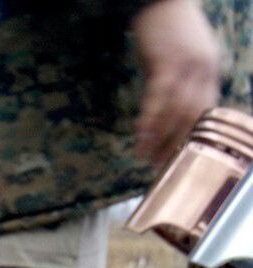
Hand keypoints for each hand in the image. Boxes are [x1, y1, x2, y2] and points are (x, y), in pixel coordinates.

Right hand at [131, 0, 219, 166]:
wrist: (159, 0)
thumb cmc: (168, 30)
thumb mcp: (185, 58)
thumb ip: (185, 84)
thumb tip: (173, 115)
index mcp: (211, 70)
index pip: (206, 112)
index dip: (192, 138)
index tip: (178, 158)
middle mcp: (204, 70)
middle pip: (192, 117)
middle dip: (175, 145)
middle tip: (160, 166)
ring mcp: (186, 66)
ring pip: (176, 112)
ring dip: (160, 140)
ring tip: (145, 158)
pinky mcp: (166, 63)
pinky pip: (159, 99)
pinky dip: (149, 122)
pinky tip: (140, 138)